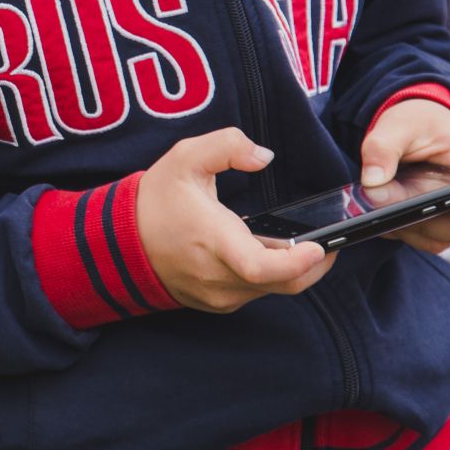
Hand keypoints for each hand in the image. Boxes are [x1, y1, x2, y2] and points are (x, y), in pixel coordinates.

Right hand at [137, 128, 335, 312]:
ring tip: (300, 243)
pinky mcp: (218, 304)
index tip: (321, 245)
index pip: (263, 267)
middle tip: (331, 241)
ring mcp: (219, 296)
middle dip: (315, 265)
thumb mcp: (185, 157)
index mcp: (215, 242)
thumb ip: (228, 145)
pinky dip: (269, 276)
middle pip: (285, 284)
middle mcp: (220, 278)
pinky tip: (266, 252)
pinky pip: (256, 293)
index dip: (299, 261)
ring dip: (291, 270)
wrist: (119, 243)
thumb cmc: (155, 200)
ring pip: (273, 290)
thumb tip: (264, 155)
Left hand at [360, 98, 449, 251]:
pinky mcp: (429, 225)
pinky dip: (397, 229)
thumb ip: (383, 148)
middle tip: (390, 197)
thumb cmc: (416, 123)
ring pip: (438, 239)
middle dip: (426, 218)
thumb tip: (372, 183)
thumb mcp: (398, 124)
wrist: (411, 128)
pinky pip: (417, 239)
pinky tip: (379, 210)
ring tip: (381, 199)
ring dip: (408, 226)